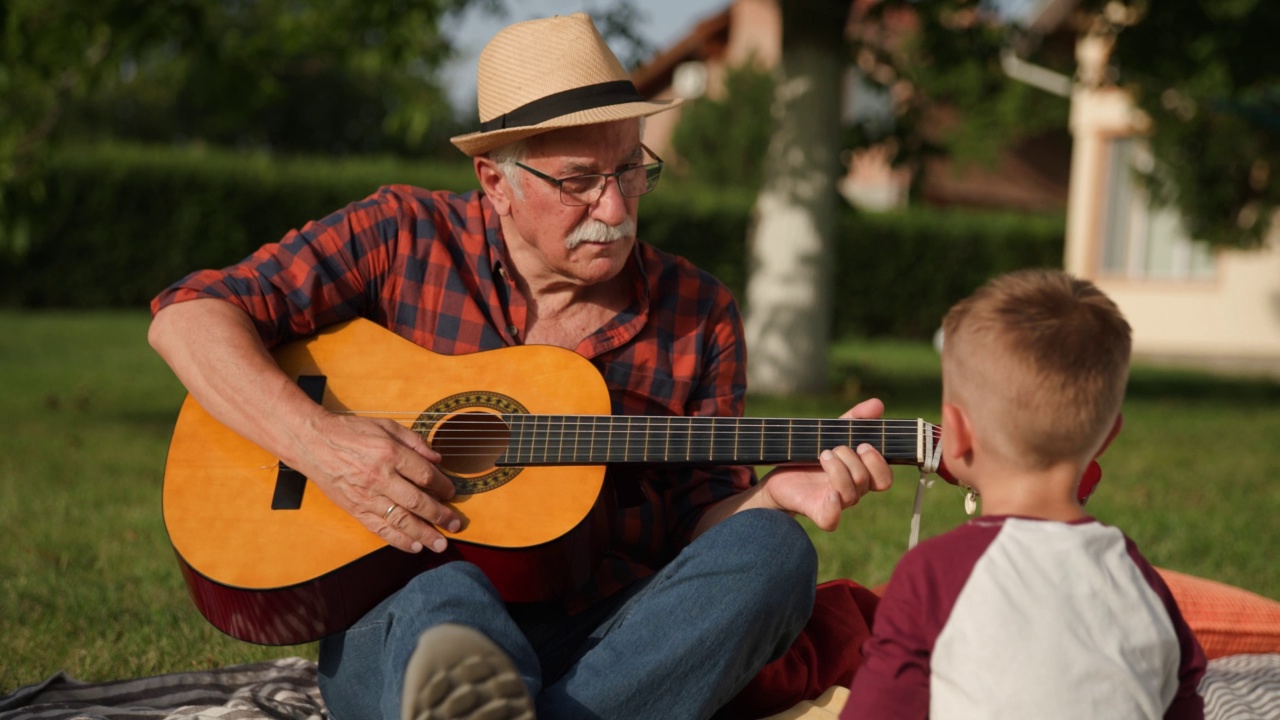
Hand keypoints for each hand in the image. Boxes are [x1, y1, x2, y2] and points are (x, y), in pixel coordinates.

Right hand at [295, 412, 461, 553]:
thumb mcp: (386, 425)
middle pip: (417, 501)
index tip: (452, 493)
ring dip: (424, 534)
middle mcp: (380, 477)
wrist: (312, 443)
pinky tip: (414, 546)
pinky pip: (380, 529)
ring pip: (401, 520)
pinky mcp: (355, 509)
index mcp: (390, 453)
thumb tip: (437, 459)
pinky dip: (398, 540)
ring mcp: (366, 496)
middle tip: (456, 524)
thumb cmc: (351, 432)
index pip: (424, 475)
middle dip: (440, 515)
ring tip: (440, 544)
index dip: (442, 486)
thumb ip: (414, 441)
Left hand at [759, 398, 893, 530]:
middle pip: (868, 481)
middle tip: (836, 448)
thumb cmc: (810, 455)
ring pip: (851, 493)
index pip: (884, 478)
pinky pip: (832, 519)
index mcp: (860, 475)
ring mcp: (836, 503)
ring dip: (838, 469)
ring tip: (822, 454)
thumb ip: (855, 419)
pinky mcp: (818, 513)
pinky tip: (828, 493)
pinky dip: (834, 506)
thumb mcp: (831, 432)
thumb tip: (878, 404)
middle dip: (854, 460)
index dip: (878, 462)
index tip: (863, 444)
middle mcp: (852, 491)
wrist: (778, 474)